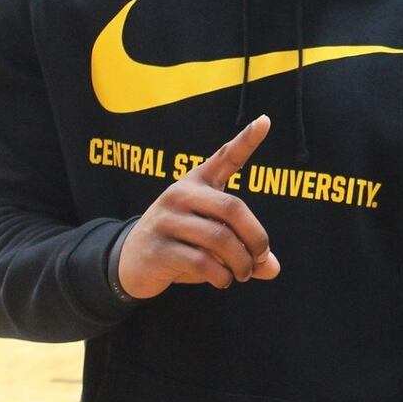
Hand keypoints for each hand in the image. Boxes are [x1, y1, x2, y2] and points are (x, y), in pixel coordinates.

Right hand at [116, 115, 280, 298]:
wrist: (130, 262)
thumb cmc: (182, 243)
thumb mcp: (212, 239)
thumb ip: (243, 248)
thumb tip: (272, 269)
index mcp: (197, 182)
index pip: (225, 157)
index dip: (246, 140)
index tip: (266, 120)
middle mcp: (181, 194)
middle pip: (233, 209)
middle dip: (255, 238)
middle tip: (260, 258)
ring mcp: (166, 220)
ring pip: (219, 239)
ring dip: (240, 263)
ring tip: (242, 274)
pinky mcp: (158, 248)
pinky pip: (202, 262)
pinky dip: (220, 276)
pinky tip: (222, 280)